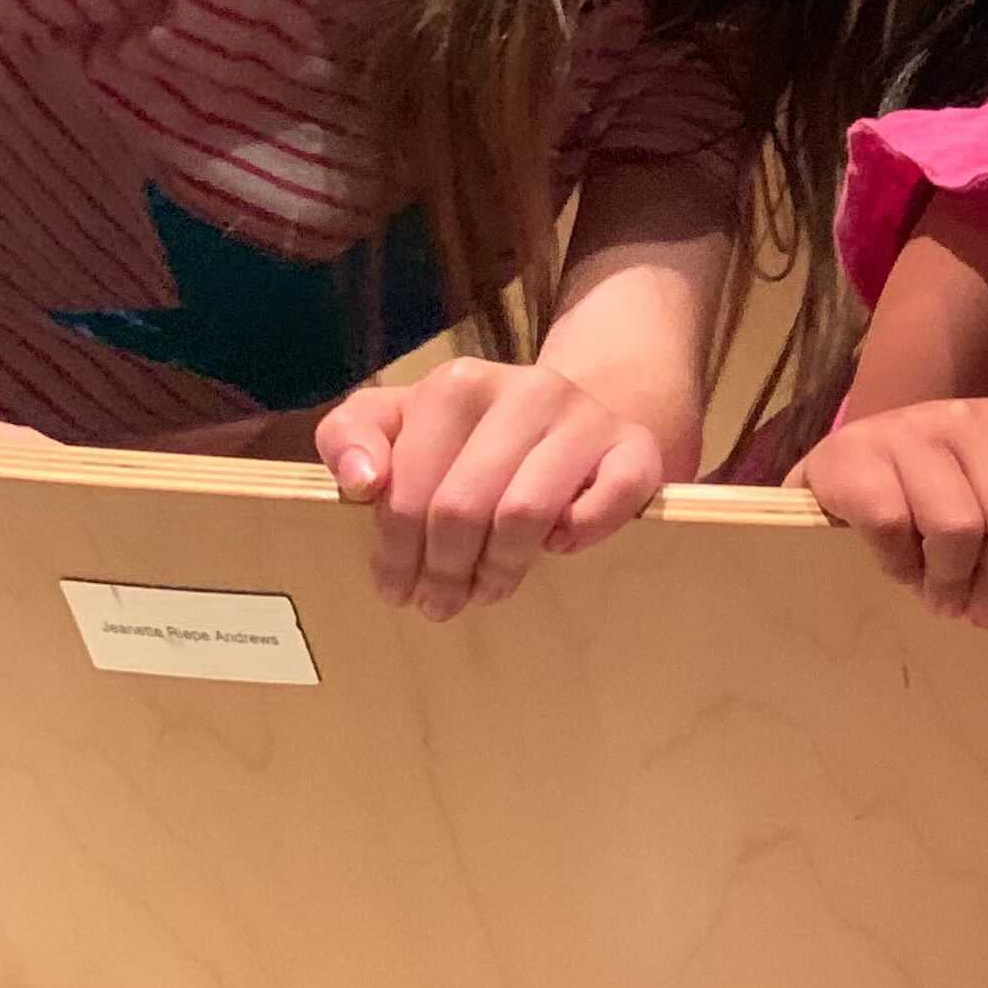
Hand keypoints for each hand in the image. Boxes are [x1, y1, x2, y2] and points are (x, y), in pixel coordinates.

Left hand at [312, 361, 669, 618]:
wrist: (567, 414)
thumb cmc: (469, 435)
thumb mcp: (398, 423)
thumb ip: (350, 436)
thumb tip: (362, 483)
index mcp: (457, 384)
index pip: (408, 488)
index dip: (395, 550)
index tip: (394, 586)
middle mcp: (527, 389)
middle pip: (463, 507)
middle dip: (443, 569)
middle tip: (437, 604)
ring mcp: (586, 417)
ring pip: (527, 513)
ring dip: (500, 568)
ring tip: (485, 589)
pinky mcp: (637, 448)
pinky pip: (608, 503)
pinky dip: (579, 536)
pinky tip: (557, 546)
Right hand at [796, 400, 987, 625]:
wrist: (845, 470)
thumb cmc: (946, 486)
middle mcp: (969, 416)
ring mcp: (907, 431)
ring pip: (959, 529)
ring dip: (952, 585)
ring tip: (946, 601)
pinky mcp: (851, 458)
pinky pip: (894, 529)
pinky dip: (902, 567)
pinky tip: (903, 571)